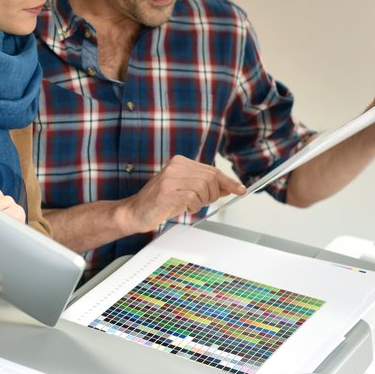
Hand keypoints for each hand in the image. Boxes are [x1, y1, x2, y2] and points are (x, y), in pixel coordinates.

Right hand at [120, 155, 244, 232]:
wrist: (135, 212)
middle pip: (211, 178)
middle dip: (213, 195)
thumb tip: (228, 188)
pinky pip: (193, 198)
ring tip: (188, 205)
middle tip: (202, 203)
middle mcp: (176, 166)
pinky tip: (182, 207)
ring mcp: (171, 178)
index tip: (240, 189)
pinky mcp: (168, 192)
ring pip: (204, 188)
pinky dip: (192, 206)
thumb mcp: (185, 190)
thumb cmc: (159, 202)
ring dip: (201, 202)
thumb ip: (204, 186)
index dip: (228, 181)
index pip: (212, 170)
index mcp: (180, 162)